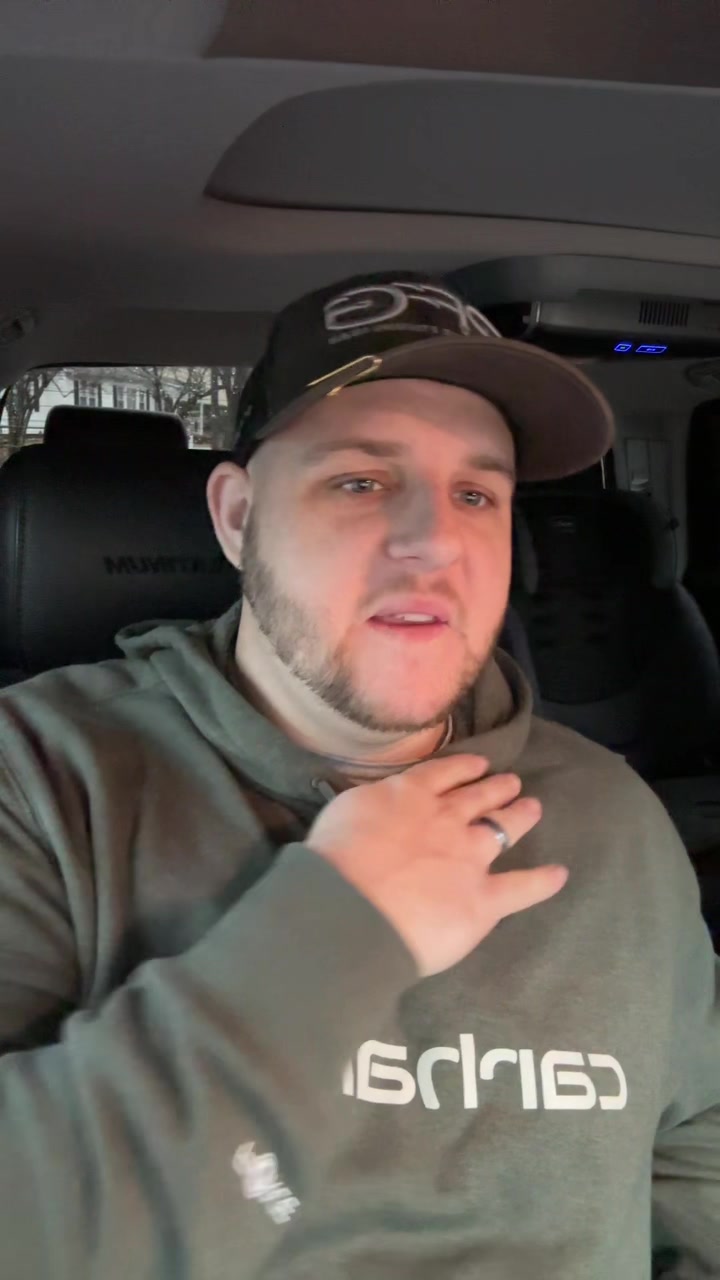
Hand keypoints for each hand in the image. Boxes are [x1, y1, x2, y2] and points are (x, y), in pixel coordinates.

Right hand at [307, 754, 566, 976]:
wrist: (351, 906)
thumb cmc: (335, 858)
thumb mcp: (345, 810)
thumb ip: (371, 804)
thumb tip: (378, 806)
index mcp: (411, 794)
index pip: (445, 773)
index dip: (465, 767)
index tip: (479, 764)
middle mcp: (448, 819)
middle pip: (480, 796)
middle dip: (497, 788)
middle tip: (511, 782)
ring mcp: (471, 857)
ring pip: (504, 828)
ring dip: (519, 815)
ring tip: (532, 807)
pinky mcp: (483, 900)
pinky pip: (522, 887)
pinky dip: (543, 881)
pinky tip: (559, 874)